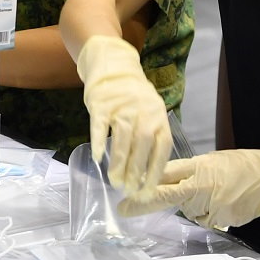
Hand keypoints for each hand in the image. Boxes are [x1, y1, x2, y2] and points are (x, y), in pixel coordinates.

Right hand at [75, 35, 170, 195]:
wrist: (113, 66)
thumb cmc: (134, 98)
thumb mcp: (151, 113)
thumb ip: (151, 138)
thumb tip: (148, 174)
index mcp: (159, 117)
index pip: (161, 148)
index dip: (155, 172)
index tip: (147, 193)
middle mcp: (144, 111)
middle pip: (142, 146)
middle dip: (137, 172)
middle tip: (129, 191)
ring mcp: (122, 106)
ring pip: (122, 138)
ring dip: (119, 163)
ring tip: (115, 182)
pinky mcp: (101, 103)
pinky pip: (100, 126)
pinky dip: (100, 142)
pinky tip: (98, 158)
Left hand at [118, 149, 259, 229]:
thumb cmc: (243, 166)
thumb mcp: (214, 162)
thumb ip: (191, 173)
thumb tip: (169, 184)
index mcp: (201, 166)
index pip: (166, 174)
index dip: (144, 184)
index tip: (125, 194)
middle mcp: (203, 185)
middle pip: (168, 196)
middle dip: (144, 204)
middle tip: (124, 210)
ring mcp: (213, 204)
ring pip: (191, 212)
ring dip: (197, 207)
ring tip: (219, 195)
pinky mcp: (223, 219)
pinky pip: (207, 220)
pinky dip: (212, 215)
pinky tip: (228, 204)